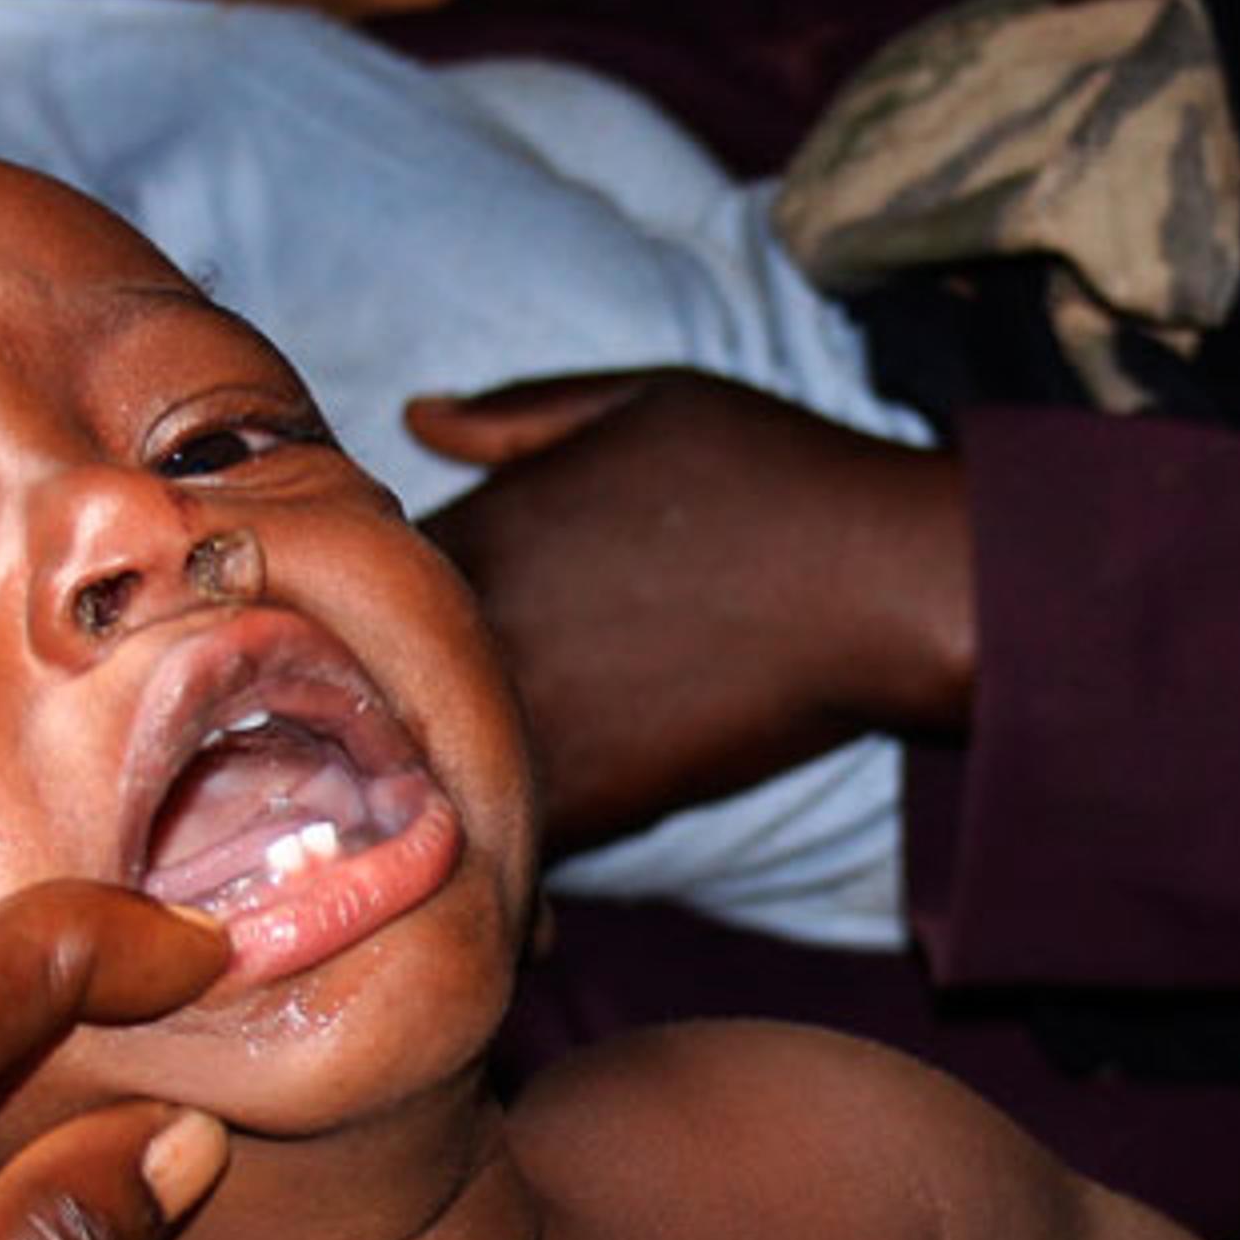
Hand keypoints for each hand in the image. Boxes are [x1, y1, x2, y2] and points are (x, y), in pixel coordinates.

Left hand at [409, 370, 974, 854]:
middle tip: (401, 717)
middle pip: (372, 684)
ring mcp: (527, 720)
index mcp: (477, 527)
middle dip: (383, 696)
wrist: (879, 583)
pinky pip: (501, 835)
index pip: (360, 577)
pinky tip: (511, 842)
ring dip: (435, 778)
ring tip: (450, 788)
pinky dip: (497, 841)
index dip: (375, 598)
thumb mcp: (641, 398)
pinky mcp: (586, 798)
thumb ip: (518, 413)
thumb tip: (419, 415)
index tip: (401, 613)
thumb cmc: (772, 472)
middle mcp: (477, 628)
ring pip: (426, 771)